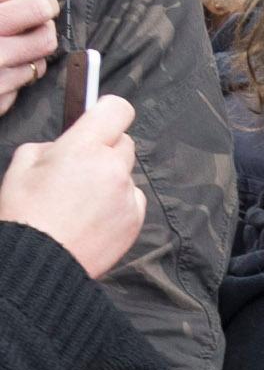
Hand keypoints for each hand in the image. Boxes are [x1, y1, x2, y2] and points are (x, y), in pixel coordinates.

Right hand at [0, 0, 57, 116]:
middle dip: (43, 30)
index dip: (44, 5)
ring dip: (28, 56)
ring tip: (5, 48)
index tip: (45, 3)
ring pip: (37, 65)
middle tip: (33, 25)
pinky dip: (13, 77)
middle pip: (45, 40)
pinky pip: (20, 87)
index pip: (36, 11)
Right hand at [0, 97, 143, 277]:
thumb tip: (68, 144)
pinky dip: (118, 201)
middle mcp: (113, 168)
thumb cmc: (27, 213)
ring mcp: (128, 196)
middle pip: (124, 141)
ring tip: (82, 197)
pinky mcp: (135, 221)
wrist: (42, 259)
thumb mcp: (24, 163)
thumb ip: (52, 144)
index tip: (99, 116)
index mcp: (84, 147)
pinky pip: (132, 199)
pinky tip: (94, 214)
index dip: (108, 110)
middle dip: (106, 147)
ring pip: (127, 172)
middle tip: (81, 164)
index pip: (118, 110)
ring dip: (111, 176)